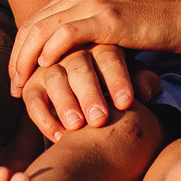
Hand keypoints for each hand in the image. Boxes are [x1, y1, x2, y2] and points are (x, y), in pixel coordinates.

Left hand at [9, 0, 180, 92]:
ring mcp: (92, 3)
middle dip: (18, 59)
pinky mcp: (107, 17)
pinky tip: (45, 69)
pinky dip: (51, 51)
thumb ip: (90, 38)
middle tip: (14, 89)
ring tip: (23, 87)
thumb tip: (70, 64)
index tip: (17, 81)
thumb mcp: (113, 30)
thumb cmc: (154, 28)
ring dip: (27, 60)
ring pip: (42, 30)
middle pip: (32, 26)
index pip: (35, 22)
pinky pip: (68, 33)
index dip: (20, 51)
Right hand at [19, 47, 160, 141]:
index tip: (125, 104)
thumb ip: (143, 81)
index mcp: (101, 44)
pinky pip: (33, 99)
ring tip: (76, 126)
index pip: (109, 57)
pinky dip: (43, 117)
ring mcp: (50, 66)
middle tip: (99, 119)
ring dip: (64, 103)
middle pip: (79, 67)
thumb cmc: (118, 81)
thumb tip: (147, 92)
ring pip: (54, 79)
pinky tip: (59, 136)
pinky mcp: (33, 85)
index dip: (117, 80)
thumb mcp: (133, 76)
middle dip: (89, 94)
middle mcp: (73, 51)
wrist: (92, 86)